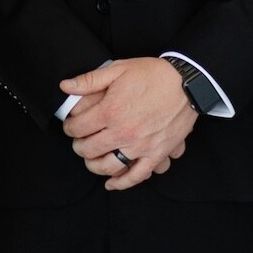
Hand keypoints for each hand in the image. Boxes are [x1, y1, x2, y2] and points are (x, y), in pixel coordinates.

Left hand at [58, 57, 195, 190]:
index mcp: (111, 111)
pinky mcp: (156, 154)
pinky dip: (122, 183)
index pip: (77, 128)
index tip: (70, 125)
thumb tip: (65, 87)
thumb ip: (89, 80)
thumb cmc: (153, 75)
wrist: (187, 83)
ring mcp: (140, 146)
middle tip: (79, 141)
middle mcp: (123, 132)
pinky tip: (111, 183)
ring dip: (94, 165)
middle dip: (78, 146)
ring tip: (91, 158)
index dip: (69, 127)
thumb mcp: (118, 69)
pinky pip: (136, 175)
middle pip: (89, 149)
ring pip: (107, 166)